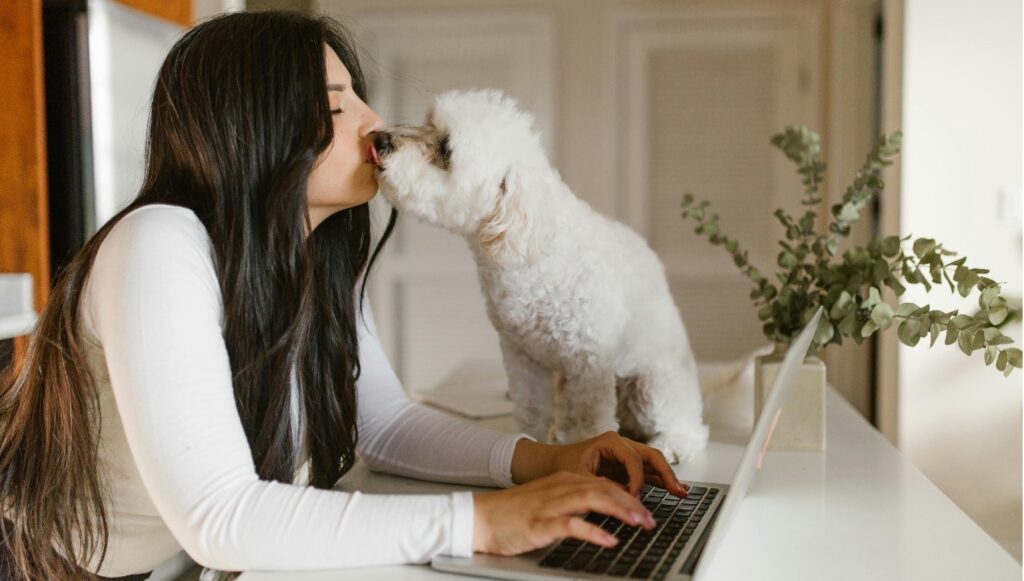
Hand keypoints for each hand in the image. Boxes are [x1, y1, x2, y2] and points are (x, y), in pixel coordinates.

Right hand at [472, 471, 656, 554]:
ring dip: (620, 511)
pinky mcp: (540, 522)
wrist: (480, 517)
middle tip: (651, 520)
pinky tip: (609, 540)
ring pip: (592, 500)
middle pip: (604, 489)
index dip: (629, 496)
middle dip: (632, 503)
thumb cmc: (514, 514)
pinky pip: (571, 525)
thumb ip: (574, 503)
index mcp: (563, 480)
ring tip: (640, 524)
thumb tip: (603, 512)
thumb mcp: (549, 502)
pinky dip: (593, 531)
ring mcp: (550, 504)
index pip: (604, 483)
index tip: (646, 511)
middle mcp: (560, 487)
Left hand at [513, 431, 687, 497]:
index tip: (635, 498)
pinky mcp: (625, 467)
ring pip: (653, 463)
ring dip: (667, 477)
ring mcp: (625, 455)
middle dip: (666, 473)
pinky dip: (659, 481)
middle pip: (651, 455)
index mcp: (610, 441)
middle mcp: (621, 445)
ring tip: (681, 492)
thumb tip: (621, 498)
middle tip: (678, 490)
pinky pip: (647, 472)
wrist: (550, 464)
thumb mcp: (578, 477)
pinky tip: (672, 491)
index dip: (637, 480)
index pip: (632, 459)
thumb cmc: (562, 467)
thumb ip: (600, 486)